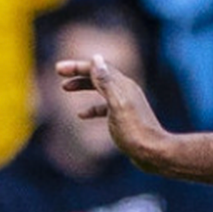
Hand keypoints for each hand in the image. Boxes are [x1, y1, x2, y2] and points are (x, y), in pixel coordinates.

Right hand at [56, 55, 167, 170]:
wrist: (154, 153)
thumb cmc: (135, 131)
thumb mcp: (117, 105)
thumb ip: (106, 82)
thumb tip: (96, 58)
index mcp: (123, 86)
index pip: (98, 67)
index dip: (77, 66)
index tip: (58, 69)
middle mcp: (126, 91)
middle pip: (100, 75)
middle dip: (79, 73)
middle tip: (59, 73)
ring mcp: (127, 104)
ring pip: (101, 90)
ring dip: (84, 86)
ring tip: (65, 87)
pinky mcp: (126, 118)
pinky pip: (105, 107)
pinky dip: (92, 107)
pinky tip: (81, 115)